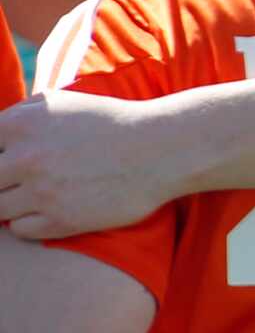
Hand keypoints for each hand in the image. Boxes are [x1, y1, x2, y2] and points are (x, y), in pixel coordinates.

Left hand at [0, 90, 181, 239]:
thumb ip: (19, 115)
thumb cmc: (110, 123)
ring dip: (12, 203)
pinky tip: (49, 209)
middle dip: (3, 181)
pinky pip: (20, 229)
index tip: (13, 162)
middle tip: (24, 180)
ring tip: (36, 195)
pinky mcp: (62, 220)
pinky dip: (28, 222)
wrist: (161, 150)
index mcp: (21, 124)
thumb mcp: (61, 102)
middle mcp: (26, 158)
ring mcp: (43, 192)